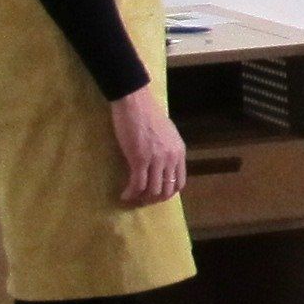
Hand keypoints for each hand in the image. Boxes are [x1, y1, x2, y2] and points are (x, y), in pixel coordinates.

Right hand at [112, 87, 188, 209]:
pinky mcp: (139, 160)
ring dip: (141, 197)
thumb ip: (167, 151)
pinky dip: (130, 193)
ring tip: (132, 197)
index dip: (168, 193)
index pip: (180, 182)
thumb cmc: (149, 115)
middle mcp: (171, 158)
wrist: (135, 103)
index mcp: (179, 152)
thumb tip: (161, 165)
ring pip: (152, 190)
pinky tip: (124, 195)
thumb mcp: (167, 134)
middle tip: (142, 200)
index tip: (157, 195)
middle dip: (154, 199)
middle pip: (167, 189)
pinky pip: (137, 184)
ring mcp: (156, 160)